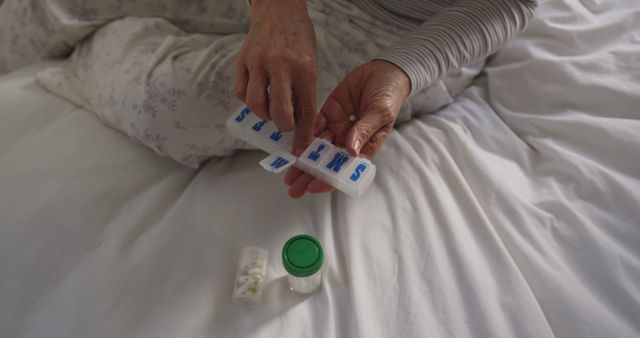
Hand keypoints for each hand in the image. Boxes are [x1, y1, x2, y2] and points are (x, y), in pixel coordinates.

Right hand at [234, 0, 317, 153]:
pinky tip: (258, 94)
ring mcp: (258, 63)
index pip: (305, 110)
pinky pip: (241, 93)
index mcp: (304, 68)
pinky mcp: (242, 61)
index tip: (301, 148)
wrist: (278, 9)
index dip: (303, 134)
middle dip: (283, 126)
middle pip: (279, 113)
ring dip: (264, 114)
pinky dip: (249, 100)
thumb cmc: (298, 38)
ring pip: (256, 106)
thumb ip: (304, 92)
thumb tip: (299, 124)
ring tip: (271, 107)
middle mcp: (281, 66)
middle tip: (285, 124)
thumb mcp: (311, 63)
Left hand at [284, 60, 410, 197]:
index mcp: (365, 147)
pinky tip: (291, 145)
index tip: (314, 187)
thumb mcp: (381, 113)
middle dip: (310, 175)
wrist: (385, 71)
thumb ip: (365, 130)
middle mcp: (349, 141)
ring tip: (288, 172)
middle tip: (292, 187)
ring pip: (317, 147)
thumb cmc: (390, 95)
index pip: (345, 169)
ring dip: (303, 160)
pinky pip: (313, 125)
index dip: (329, 180)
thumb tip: (350, 150)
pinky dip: (302, 135)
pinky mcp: (328, 112)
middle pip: (327, 162)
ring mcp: (337, 127)